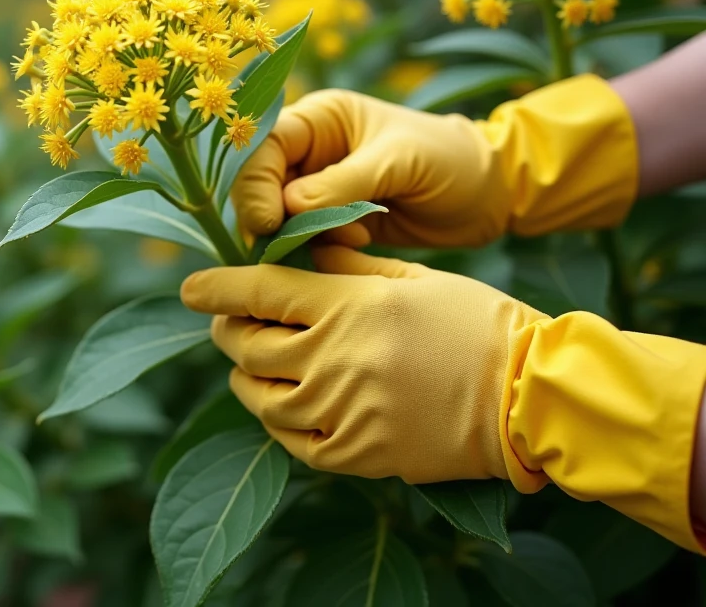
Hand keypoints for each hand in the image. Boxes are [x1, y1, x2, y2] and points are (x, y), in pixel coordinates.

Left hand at [180, 246, 547, 483]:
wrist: (526, 396)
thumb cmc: (474, 324)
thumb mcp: (409, 277)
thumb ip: (344, 269)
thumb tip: (294, 259)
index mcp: (348, 307)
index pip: (256, 291)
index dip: (213, 287)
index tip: (189, 287)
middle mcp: (334, 360)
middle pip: (244, 345)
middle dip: (227, 329)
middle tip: (230, 322)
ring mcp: (341, 412)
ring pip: (257, 396)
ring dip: (245, 376)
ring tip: (252, 362)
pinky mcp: (354, 455)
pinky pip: (289, 440)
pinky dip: (277, 419)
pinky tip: (286, 402)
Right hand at [233, 89, 511, 246]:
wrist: (488, 196)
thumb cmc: (449, 159)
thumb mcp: (398, 162)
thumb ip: (342, 184)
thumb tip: (287, 208)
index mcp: (320, 119)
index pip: (263, 147)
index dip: (256, 184)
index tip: (270, 222)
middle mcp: (310, 152)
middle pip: (259, 185)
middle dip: (272, 216)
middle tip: (295, 241)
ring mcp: (318, 189)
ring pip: (278, 218)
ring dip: (304, 235)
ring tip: (354, 235)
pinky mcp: (332, 222)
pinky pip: (304, 240)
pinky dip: (323, 248)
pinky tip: (362, 242)